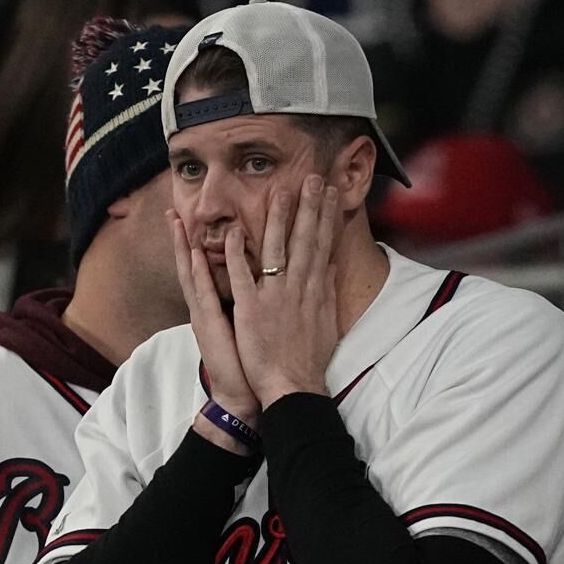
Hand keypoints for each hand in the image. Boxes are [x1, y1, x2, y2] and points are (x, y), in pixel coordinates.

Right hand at [167, 211, 258, 420]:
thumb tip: (270, 280)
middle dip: (181, 238)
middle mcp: (207, 307)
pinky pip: (203, 295)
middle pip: (192, 266)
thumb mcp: (252, 324)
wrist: (243, 394)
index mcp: (218, 304)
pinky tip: (192, 255)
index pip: (207, 267)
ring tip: (176, 221)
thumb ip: (255, 301)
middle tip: (172, 210)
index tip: (193, 218)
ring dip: (182, 247)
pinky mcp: (210, 326)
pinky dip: (197, 274)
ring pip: (191, 275)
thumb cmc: (253, 361)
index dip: (201, 243)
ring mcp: (205, 316)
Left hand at [226, 174, 338, 407]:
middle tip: (312, 177)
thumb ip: (326, 291)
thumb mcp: (326, 322)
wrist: (292, 386)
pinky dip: (237, 253)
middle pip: (304, 240)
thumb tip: (330, 267)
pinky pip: (242, 276)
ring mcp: (274, 296)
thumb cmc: (309, 359)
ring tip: (281, 190)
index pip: (322, 244)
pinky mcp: (251, 309)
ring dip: (278, 218)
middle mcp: (297, 287)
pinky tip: (234, 231)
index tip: (329, 192)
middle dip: (309, 206)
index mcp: (315, 290)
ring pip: (276, 249)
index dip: (326, 216)